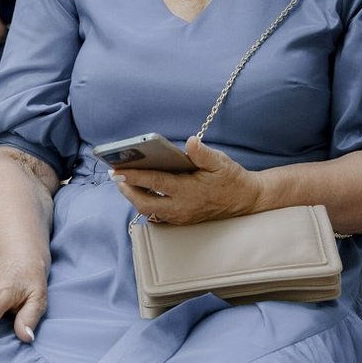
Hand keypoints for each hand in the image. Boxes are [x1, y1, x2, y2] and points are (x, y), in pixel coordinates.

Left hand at [112, 137, 264, 225]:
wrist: (245, 200)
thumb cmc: (231, 178)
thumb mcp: (220, 161)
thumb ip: (203, 153)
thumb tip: (190, 142)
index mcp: (188, 190)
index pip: (155, 182)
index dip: (134, 176)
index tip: (118, 170)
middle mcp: (182, 207)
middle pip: (145, 203)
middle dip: (127, 190)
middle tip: (116, 176)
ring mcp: (181, 216)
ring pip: (150, 211)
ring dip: (135, 198)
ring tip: (125, 183)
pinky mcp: (182, 220)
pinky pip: (158, 215)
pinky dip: (147, 204)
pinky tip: (141, 192)